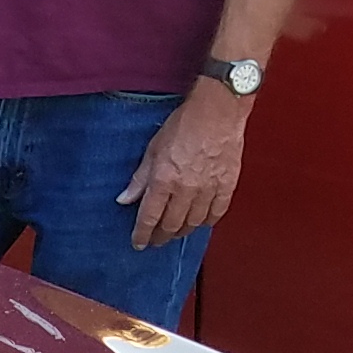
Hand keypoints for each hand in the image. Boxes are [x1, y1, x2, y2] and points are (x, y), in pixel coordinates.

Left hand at [117, 80, 247, 249]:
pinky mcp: (227, 184)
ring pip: (194, 222)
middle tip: (156, 240)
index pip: (149, 218)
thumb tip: (125, 199)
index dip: (142, 234)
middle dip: (161, 236)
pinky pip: (217, 212)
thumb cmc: (185, 123)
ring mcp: (209, 188)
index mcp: (164, 180)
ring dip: (183, 231)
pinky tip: (201, 222)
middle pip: (171, 225)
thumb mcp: (154, 148)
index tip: (139, 243)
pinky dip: (207, 221)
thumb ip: (140, 178)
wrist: (219, 109)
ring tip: (176, 231)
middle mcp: (186, 189)